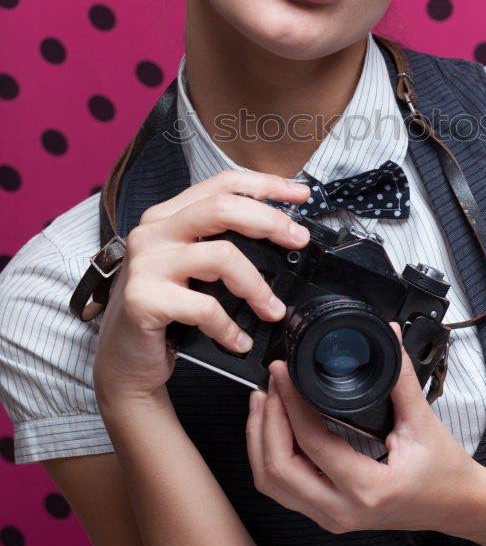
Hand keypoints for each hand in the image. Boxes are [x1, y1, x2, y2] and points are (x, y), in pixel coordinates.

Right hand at [93, 171, 310, 405]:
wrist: (125, 361)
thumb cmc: (166, 310)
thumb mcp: (192, 267)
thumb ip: (222, 241)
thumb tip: (282, 234)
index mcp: (168, 216)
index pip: (221, 184)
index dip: (265, 185)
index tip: (300, 194)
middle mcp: (153, 231)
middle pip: (222, 208)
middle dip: (270, 222)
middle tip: (298, 241)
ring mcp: (145, 264)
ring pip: (220, 256)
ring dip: (256, 286)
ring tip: (273, 310)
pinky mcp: (142, 299)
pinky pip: (203, 306)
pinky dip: (229, 326)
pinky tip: (239, 339)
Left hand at [246, 324, 485, 536]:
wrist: (457, 506)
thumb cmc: (444, 470)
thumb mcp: (423, 421)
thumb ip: (400, 377)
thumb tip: (387, 335)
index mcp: (368, 487)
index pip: (311, 443)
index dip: (290, 403)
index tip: (282, 372)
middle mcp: (342, 510)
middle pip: (277, 471)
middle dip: (265, 423)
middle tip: (269, 384)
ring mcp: (331, 516)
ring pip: (273, 485)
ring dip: (260, 441)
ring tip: (264, 401)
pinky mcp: (327, 513)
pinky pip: (284, 489)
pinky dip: (269, 456)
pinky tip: (273, 427)